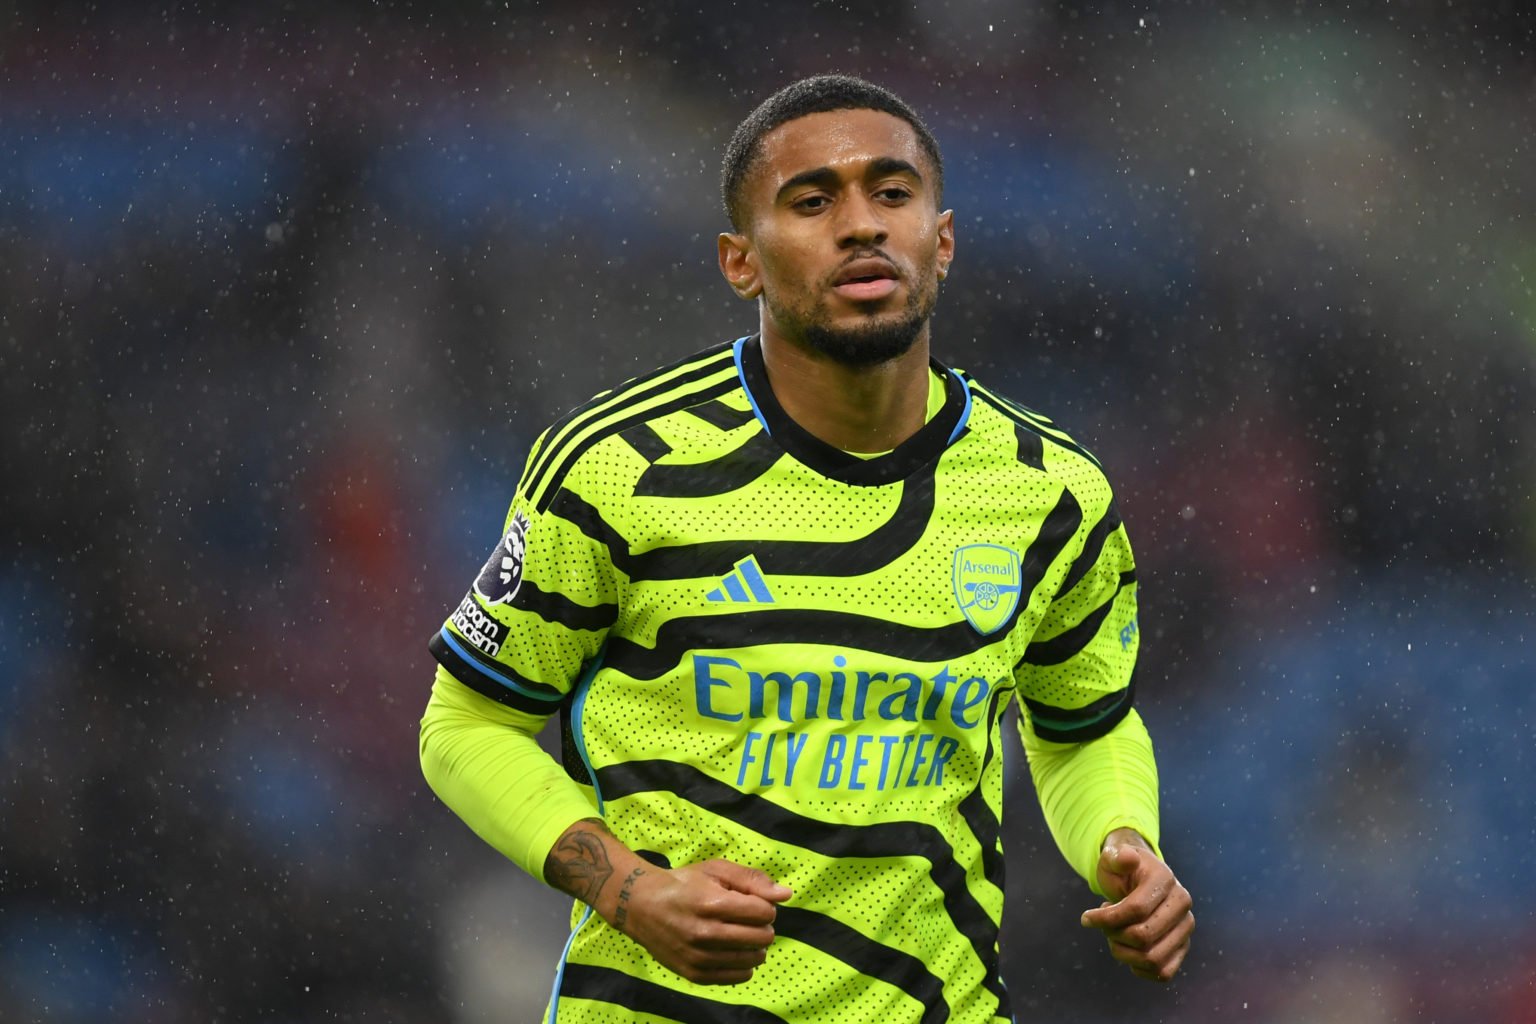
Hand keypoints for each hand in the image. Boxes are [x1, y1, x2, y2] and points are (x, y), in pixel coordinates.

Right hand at [614, 858, 792, 985]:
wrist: (642, 906)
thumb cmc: (684, 884)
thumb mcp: (715, 870)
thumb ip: (752, 880)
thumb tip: (786, 895)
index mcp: (712, 903)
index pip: (764, 912)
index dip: (764, 905)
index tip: (752, 903)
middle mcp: (705, 933)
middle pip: (762, 936)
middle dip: (762, 926)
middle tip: (748, 919)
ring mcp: (699, 957)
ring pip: (753, 959)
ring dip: (755, 946)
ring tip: (741, 934)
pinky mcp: (695, 974)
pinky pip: (738, 977)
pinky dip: (744, 965)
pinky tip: (734, 951)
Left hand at [1079, 829, 1193, 981]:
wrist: (1139, 879)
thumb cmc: (1121, 870)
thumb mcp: (1112, 858)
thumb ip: (1116, 857)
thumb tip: (1126, 858)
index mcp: (1166, 879)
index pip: (1135, 910)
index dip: (1106, 918)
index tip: (1086, 918)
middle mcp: (1182, 905)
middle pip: (1143, 936)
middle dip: (1113, 935)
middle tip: (1103, 925)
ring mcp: (1185, 928)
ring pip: (1152, 959)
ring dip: (1123, 953)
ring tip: (1113, 936)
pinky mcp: (1183, 947)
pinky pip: (1163, 972)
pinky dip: (1139, 969)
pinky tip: (1126, 951)